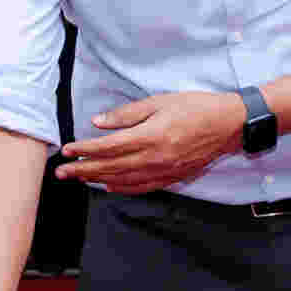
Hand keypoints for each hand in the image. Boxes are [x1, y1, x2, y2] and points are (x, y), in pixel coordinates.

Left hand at [59, 91, 243, 194]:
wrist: (229, 124)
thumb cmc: (195, 107)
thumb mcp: (159, 101)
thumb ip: (127, 114)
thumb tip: (99, 122)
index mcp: (151, 136)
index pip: (109, 146)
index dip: (86, 149)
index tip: (68, 150)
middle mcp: (155, 157)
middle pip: (111, 167)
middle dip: (83, 169)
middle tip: (62, 172)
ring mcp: (164, 170)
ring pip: (124, 179)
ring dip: (98, 180)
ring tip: (78, 179)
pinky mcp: (173, 177)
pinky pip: (142, 187)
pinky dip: (123, 188)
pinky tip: (109, 186)